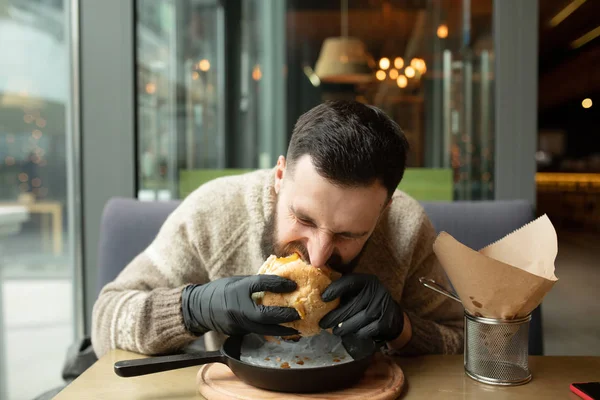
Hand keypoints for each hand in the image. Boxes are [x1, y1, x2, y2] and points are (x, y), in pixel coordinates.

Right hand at [182, 275, 299, 336]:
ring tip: (297, 327)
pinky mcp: (238, 331)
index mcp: (238, 289)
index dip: (278, 283)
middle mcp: (238, 307)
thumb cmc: (221, 290)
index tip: (293, 284)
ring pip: (263, 328)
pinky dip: (272, 331)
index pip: (260, 284)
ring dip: (282, 328)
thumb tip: (280, 281)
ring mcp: (238, 322)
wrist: (199, 308)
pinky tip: (284, 330)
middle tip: (300, 313)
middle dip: (284, 315)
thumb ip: (256, 283)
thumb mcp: (238, 281)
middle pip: (265, 314)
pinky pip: (259, 332)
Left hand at [319, 273, 403, 341]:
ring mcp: (381, 307)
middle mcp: (375, 291)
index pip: (349, 282)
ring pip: (357, 320)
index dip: (335, 289)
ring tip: (335, 330)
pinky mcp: (384, 322)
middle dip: (334, 317)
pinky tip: (352, 333)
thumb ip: (344, 290)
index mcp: (366, 281)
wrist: (392, 315)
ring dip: (343, 327)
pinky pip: (365, 330)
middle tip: (322, 323)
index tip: (323, 298)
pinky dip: (356, 333)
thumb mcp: (359, 291)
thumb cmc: (368, 301)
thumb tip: (317, 294)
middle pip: (351, 306)